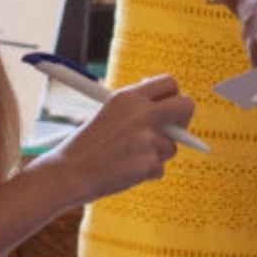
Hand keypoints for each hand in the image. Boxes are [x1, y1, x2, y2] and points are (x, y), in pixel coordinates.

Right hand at [52, 73, 193, 199]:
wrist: (69, 172)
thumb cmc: (87, 144)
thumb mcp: (110, 112)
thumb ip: (139, 108)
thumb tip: (170, 106)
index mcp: (129, 96)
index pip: (169, 83)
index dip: (173, 94)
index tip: (170, 105)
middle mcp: (142, 114)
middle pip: (186, 106)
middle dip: (184, 118)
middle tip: (174, 129)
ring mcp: (148, 139)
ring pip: (172, 145)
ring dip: (157, 153)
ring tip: (128, 157)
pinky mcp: (149, 164)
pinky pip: (160, 168)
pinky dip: (147, 172)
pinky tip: (125, 171)